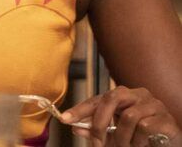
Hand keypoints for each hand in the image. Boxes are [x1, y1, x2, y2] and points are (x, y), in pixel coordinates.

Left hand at [61, 86, 180, 145]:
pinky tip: (140, 146)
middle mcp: (138, 94)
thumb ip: (98, 129)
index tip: (65, 119)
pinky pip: (144, 128)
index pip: (98, 98)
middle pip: (111, 99)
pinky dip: (138, 142)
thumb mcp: (116, 134)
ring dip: (122, 139)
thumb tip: (76, 127)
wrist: (171, 145)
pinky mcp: (165, 118)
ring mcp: (154, 104)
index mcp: (124, 94)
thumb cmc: (143, 138)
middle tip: (96, 144)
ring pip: (128, 117)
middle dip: (99, 123)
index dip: (80, 109)